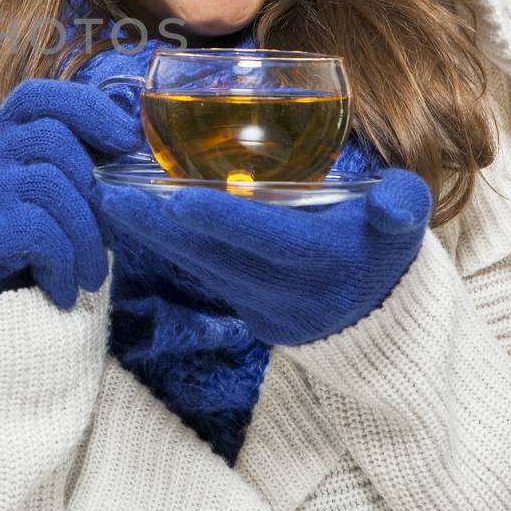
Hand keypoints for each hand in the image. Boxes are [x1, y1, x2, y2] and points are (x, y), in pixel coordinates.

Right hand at [0, 78, 143, 308]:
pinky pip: (35, 230)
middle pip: (49, 138)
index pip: (35, 97)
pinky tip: (61, 290)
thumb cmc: (37, 265)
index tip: (127, 139)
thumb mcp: (61, 207)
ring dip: (85, 236)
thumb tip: (132, 141)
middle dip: (93, 189)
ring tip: (89, 275)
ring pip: (47, 184)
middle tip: (107, 238)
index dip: (86, 107)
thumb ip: (80, 169)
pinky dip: (62, 263)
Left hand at [97, 168, 433, 344]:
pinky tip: (130, 218)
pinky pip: (199, 274)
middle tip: (111, 192)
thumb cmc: (383, 246)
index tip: (177, 197)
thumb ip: (403, 205)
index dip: (225, 219)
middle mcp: (289, 290)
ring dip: (151, 236)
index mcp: (328, 261)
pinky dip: (165, 246)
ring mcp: (262, 305)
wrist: (380, 318)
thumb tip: (396, 200)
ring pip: (199, 267)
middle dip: (162, 226)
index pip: (270, 240)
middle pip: (216, 256)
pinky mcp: (243, 309)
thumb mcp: (403, 224)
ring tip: (106, 199)